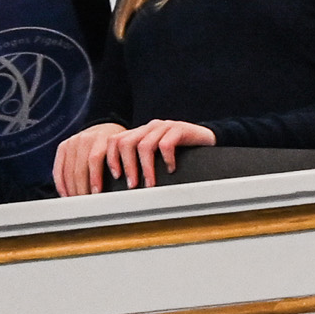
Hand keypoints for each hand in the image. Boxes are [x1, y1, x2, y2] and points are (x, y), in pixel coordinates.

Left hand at [52, 119, 210, 193]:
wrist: (205, 137)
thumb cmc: (178, 151)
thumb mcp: (154, 155)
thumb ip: (138, 162)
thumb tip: (121, 186)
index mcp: (139, 132)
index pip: (114, 141)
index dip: (110, 160)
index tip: (114, 179)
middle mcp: (148, 127)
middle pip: (125, 142)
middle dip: (126, 166)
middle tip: (131, 185)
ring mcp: (164, 126)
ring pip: (144, 145)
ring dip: (145, 168)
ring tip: (150, 183)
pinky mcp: (180, 129)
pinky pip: (167, 144)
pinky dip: (166, 159)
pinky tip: (171, 169)